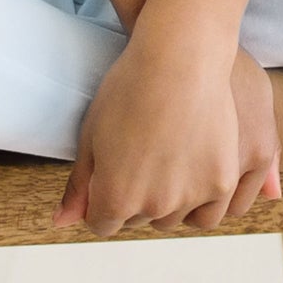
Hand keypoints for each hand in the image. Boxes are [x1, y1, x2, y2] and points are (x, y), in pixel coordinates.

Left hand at [58, 36, 279, 236]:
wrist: (179, 59)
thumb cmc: (128, 90)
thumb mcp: (91, 135)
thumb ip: (79, 185)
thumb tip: (62, 222)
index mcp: (114, 197)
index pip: (103, 223)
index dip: (103, 197)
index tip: (113, 172)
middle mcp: (152, 206)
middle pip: (139, 218)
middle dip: (136, 197)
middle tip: (143, 155)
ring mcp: (190, 197)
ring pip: (175, 217)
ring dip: (170, 200)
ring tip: (168, 158)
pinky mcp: (221, 183)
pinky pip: (209, 209)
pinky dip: (202, 196)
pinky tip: (194, 166)